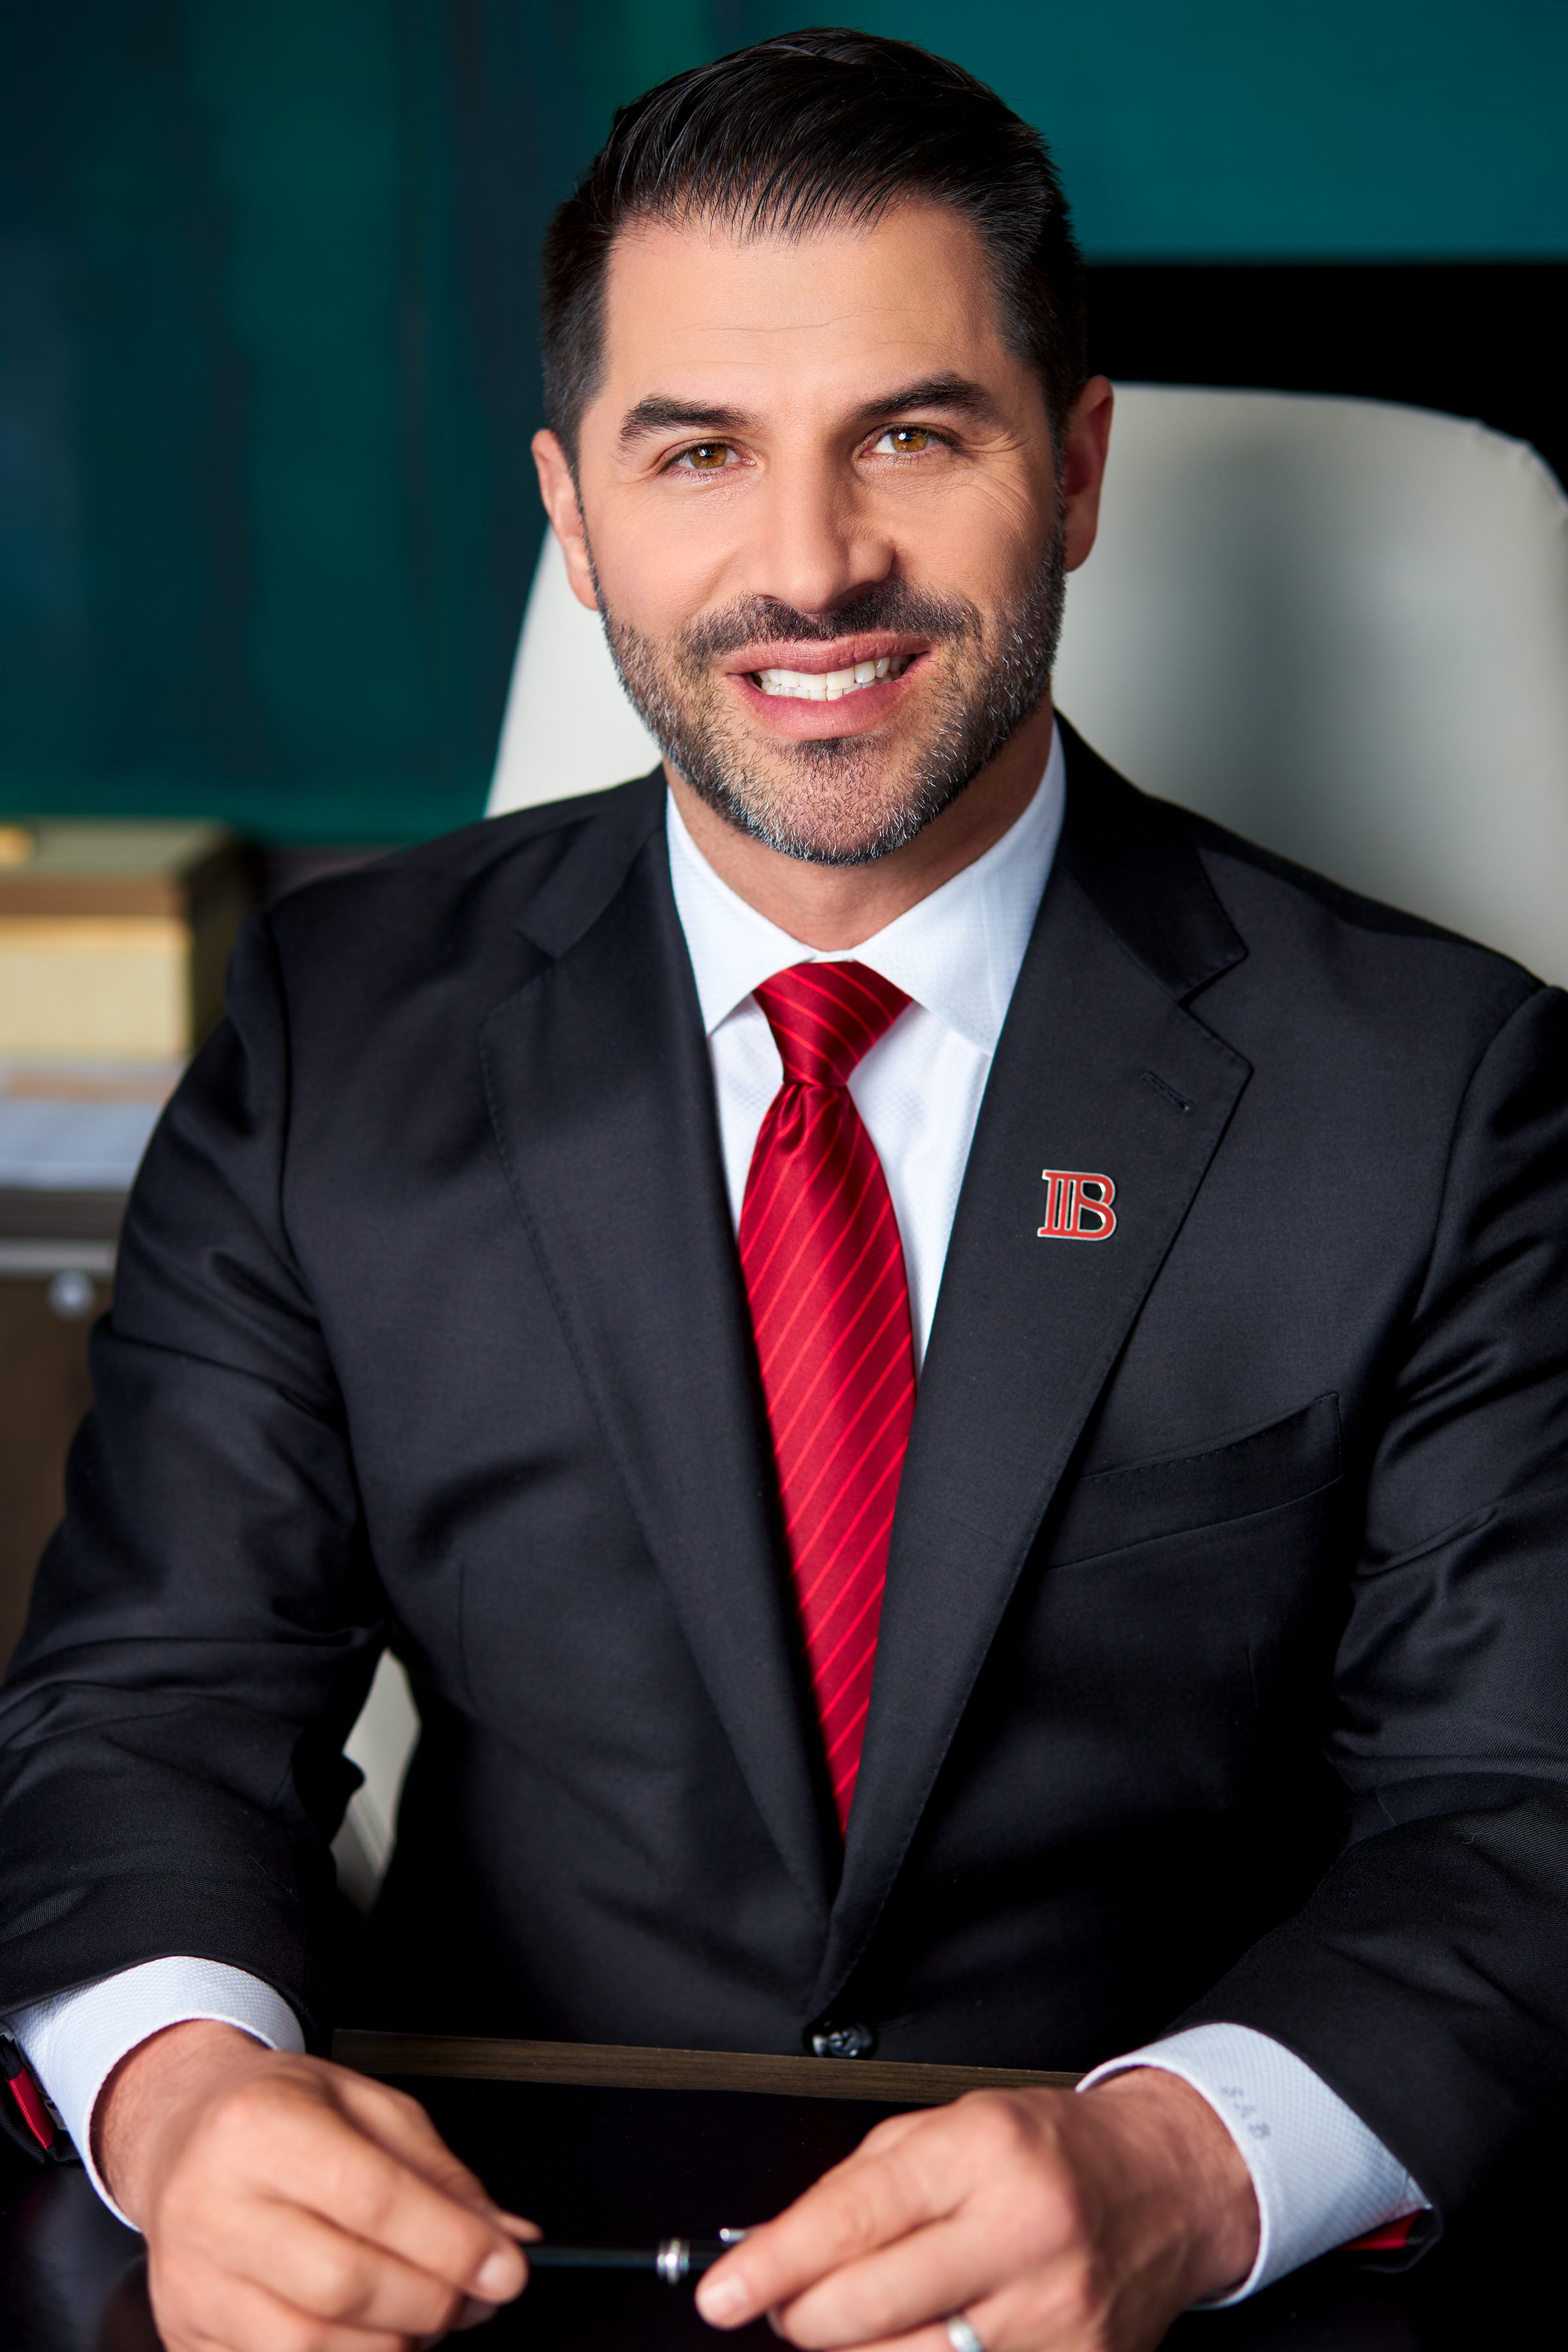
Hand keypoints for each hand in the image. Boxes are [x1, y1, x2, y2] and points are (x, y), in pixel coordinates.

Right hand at [97, 2020, 535, 2351]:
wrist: (182, 2134)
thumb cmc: (278, 2113)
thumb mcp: (369, 2106)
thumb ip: (442, 2176)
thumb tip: (505, 2239)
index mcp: (259, 2125)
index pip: (372, 2199)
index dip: (451, 2244)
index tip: (505, 2268)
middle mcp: (211, 2204)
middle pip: (342, 2284)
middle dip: (428, 2302)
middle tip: (470, 2295)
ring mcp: (191, 2280)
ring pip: (308, 2348)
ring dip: (390, 2345)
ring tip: (421, 2313)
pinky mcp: (186, 2334)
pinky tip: (369, 2332)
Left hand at [694, 2069, 1258, 2351]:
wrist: (1163, 2186)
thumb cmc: (1049, 2151)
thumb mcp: (951, 2126)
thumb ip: (859, 2183)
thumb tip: (773, 2247)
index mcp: (984, 2153)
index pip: (854, 2216)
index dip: (774, 2262)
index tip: (722, 2292)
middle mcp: (1021, 2232)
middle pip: (868, 2306)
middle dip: (804, 2316)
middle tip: (790, 2303)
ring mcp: (1052, 2315)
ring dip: (857, 2351)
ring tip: (857, 2319)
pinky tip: (916, 2340)